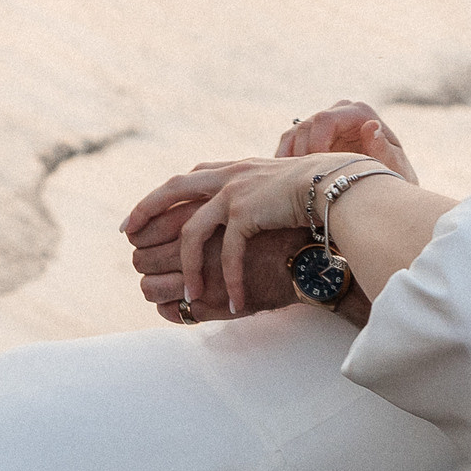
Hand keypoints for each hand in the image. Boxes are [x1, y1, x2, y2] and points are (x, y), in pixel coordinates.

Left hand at [123, 154, 362, 315]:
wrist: (341, 186)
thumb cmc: (324, 190)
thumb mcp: (284, 186)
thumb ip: (262, 194)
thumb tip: (256, 208)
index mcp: (236, 169)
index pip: (187, 180)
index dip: (160, 196)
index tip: (142, 215)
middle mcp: (230, 175)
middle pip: (171, 191)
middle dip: (145, 212)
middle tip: (128, 238)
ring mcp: (236, 192)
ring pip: (193, 232)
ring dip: (188, 267)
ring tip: (188, 293)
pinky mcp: (247, 212)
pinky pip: (228, 254)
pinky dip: (227, 280)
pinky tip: (231, 302)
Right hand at [278, 101, 416, 183]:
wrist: (384, 192)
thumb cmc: (391, 180)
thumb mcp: (393, 170)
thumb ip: (383, 150)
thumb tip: (371, 125)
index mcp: (360, 113)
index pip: (325, 119)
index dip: (315, 145)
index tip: (319, 174)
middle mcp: (341, 112)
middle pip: (307, 126)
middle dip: (304, 155)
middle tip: (309, 183)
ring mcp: (325, 122)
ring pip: (294, 134)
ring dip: (293, 161)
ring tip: (302, 187)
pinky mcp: (312, 136)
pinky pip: (289, 143)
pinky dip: (285, 161)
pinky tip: (289, 183)